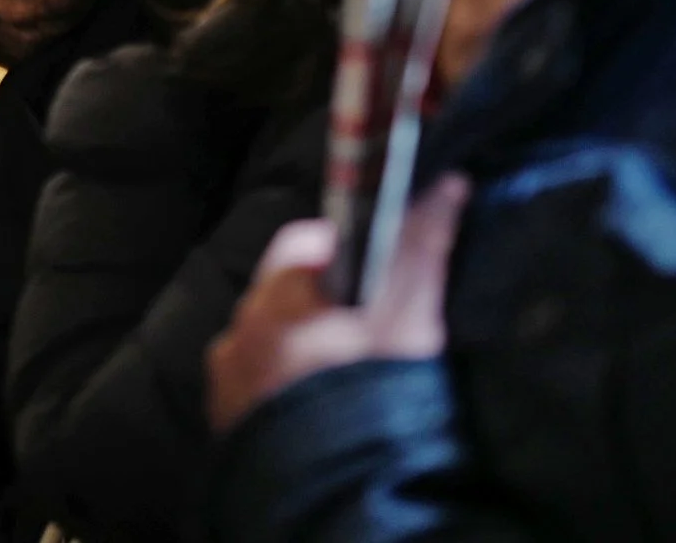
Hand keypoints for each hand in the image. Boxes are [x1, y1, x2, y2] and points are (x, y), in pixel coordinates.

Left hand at [206, 175, 468, 433]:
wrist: (335, 493)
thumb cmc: (373, 392)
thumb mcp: (408, 319)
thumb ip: (422, 247)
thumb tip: (448, 182)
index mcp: (274, 297)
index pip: (303, 244)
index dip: (344, 249)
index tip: (379, 271)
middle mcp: (237, 332)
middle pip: (283, 295)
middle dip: (322, 302)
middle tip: (369, 332)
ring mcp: (227, 383)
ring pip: (268, 343)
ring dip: (301, 348)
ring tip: (347, 377)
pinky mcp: (227, 427)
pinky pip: (256, 389)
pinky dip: (284, 389)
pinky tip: (320, 410)